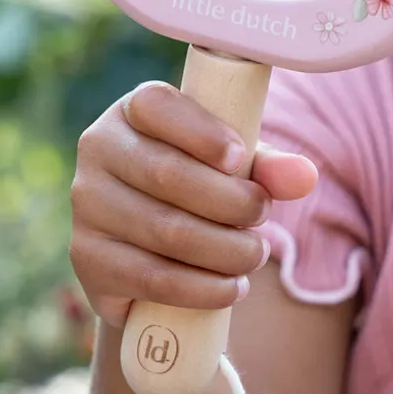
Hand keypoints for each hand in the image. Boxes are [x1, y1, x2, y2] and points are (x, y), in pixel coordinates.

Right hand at [69, 80, 317, 328]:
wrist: (145, 244)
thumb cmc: (198, 182)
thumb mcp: (231, 164)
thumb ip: (267, 164)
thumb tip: (306, 177)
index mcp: (132, 110)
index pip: (158, 106)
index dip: (201, 132)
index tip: (240, 158)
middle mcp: (98, 149)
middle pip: (167, 173)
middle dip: (229, 200)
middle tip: (262, 216)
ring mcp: (87, 204)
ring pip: (164, 230)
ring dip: (223, 248)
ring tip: (255, 254)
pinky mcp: (87, 258)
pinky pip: (152, 277)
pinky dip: (202, 287)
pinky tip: (232, 287)